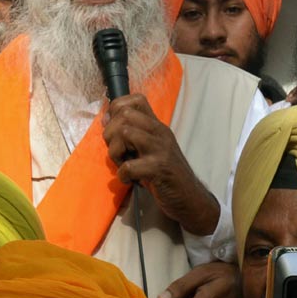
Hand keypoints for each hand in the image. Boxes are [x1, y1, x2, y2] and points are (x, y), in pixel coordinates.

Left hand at [103, 94, 218, 234]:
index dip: (117, 110)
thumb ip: (133, 133)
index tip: (114, 129)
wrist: (190, 198)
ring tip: (122, 165)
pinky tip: (129, 180)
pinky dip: (122, 175)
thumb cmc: (165, 174)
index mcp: (157, 126)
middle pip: (125, 114)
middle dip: (111, 133)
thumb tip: (106, 118)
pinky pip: (129, 165)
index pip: (136, 99)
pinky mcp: (159, 168)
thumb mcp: (151, 149)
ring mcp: (161, 149)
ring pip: (125, 133)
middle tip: (117, 152)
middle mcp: (160, 132)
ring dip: (115, 152)